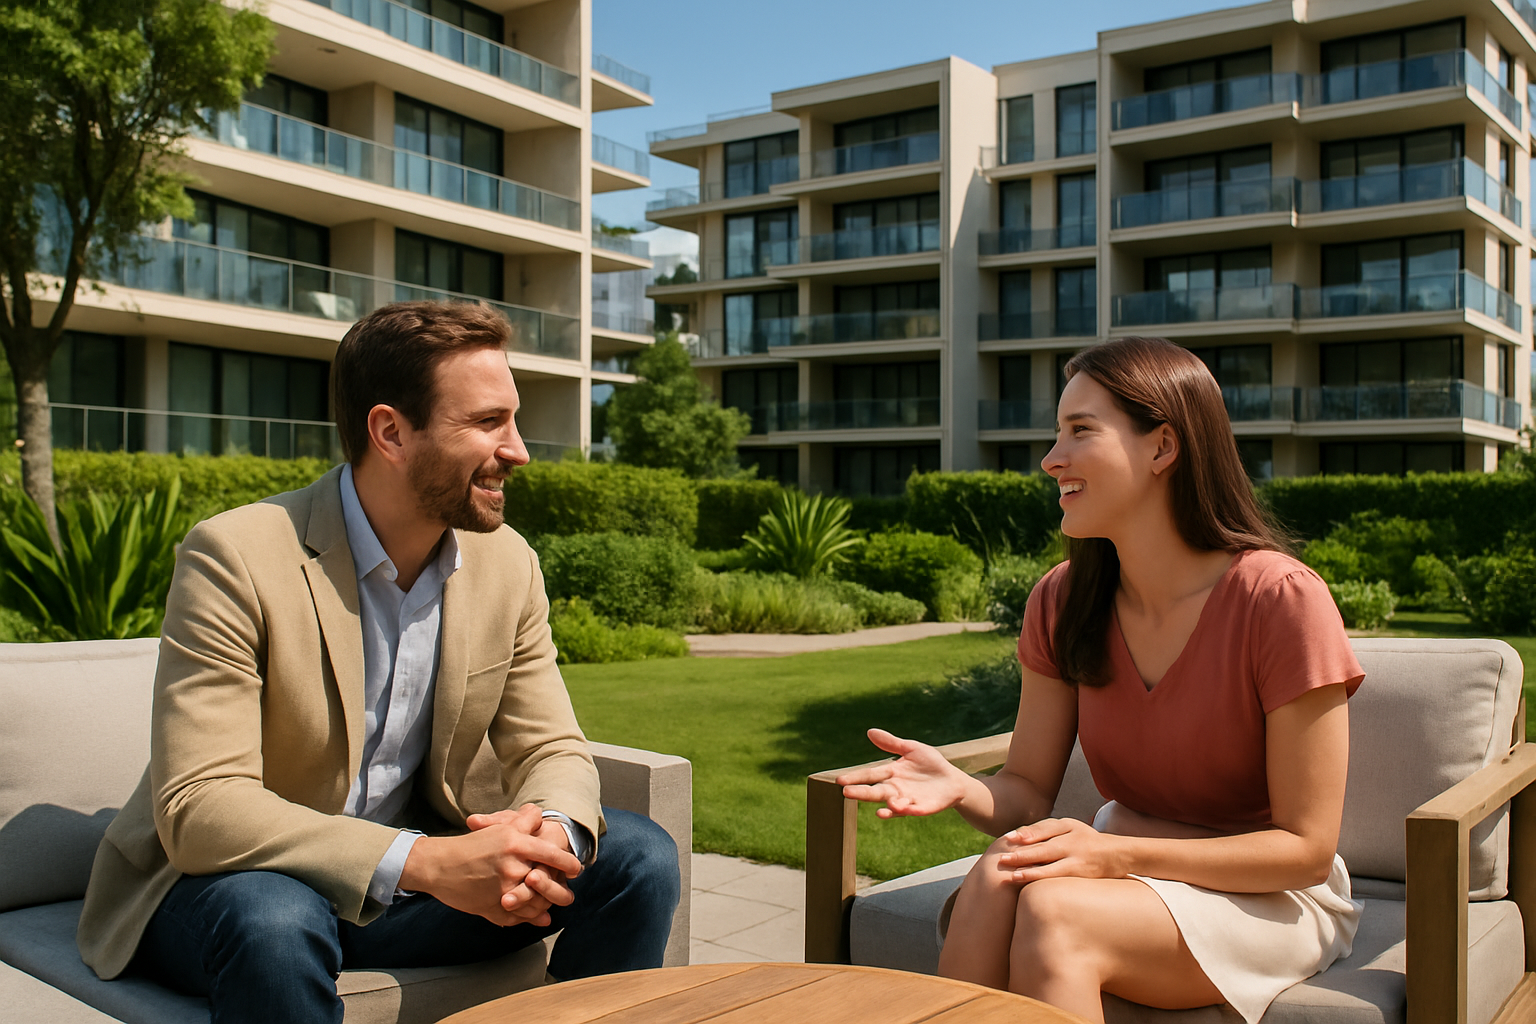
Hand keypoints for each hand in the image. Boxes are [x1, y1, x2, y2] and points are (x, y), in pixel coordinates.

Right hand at [402, 803, 581, 925]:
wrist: (438, 866)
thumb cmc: (470, 845)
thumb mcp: (498, 828)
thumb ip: (523, 821)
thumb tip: (540, 814)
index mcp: (516, 844)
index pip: (552, 854)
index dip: (567, 862)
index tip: (576, 868)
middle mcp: (512, 867)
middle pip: (547, 882)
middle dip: (559, 888)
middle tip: (567, 890)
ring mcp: (503, 890)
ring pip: (536, 903)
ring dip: (546, 905)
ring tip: (552, 904)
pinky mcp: (494, 908)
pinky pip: (519, 917)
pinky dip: (530, 918)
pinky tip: (537, 916)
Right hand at [836, 728, 968, 817]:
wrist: (953, 780)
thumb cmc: (931, 763)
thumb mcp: (911, 749)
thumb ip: (891, 743)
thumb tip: (870, 731)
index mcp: (890, 773)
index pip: (870, 775)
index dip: (855, 777)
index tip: (839, 780)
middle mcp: (895, 789)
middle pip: (875, 791)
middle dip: (861, 792)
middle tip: (846, 792)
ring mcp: (907, 800)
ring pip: (892, 804)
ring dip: (887, 805)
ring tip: (880, 806)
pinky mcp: (921, 808)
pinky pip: (911, 810)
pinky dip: (904, 810)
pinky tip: (897, 809)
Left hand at [995, 817, 1128, 881]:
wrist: (1119, 854)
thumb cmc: (1087, 842)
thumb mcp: (1071, 829)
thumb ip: (1048, 831)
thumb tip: (1019, 834)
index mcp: (1069, 825)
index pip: (1045, 827)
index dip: (1027, 833)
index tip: (1009, 838)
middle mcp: (1072, 837)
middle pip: (1043, 844)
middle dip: (1021, 851)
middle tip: (1001, 857)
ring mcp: (1077, 854)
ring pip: (1049, 859)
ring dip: (1027, 865)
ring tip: (1009, 871)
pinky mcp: (1081, 870)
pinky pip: (1057, 873)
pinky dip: (1040, 876)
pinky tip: (1026, 879)